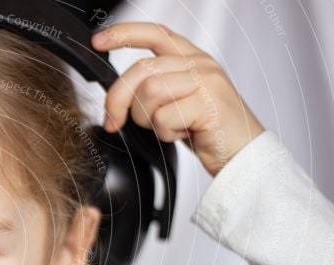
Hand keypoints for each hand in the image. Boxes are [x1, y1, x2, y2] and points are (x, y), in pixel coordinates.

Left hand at [91, 22, 265, 175]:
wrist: (243, 154)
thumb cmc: (207, 131)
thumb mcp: (178, 102)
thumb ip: (154, 87)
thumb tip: (115, 96)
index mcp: (192, 58)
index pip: (155, 33)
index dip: (124, 33)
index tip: (98, 41)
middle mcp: (200, 64)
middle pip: (141, 68)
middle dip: (118, 98)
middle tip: (113, 121)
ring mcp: (207, 82)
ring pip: (150, 92)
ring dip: (147, 119)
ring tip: (166, 127)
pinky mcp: (209, 105)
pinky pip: (164, 118)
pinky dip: (164, 134)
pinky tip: (182, 135)